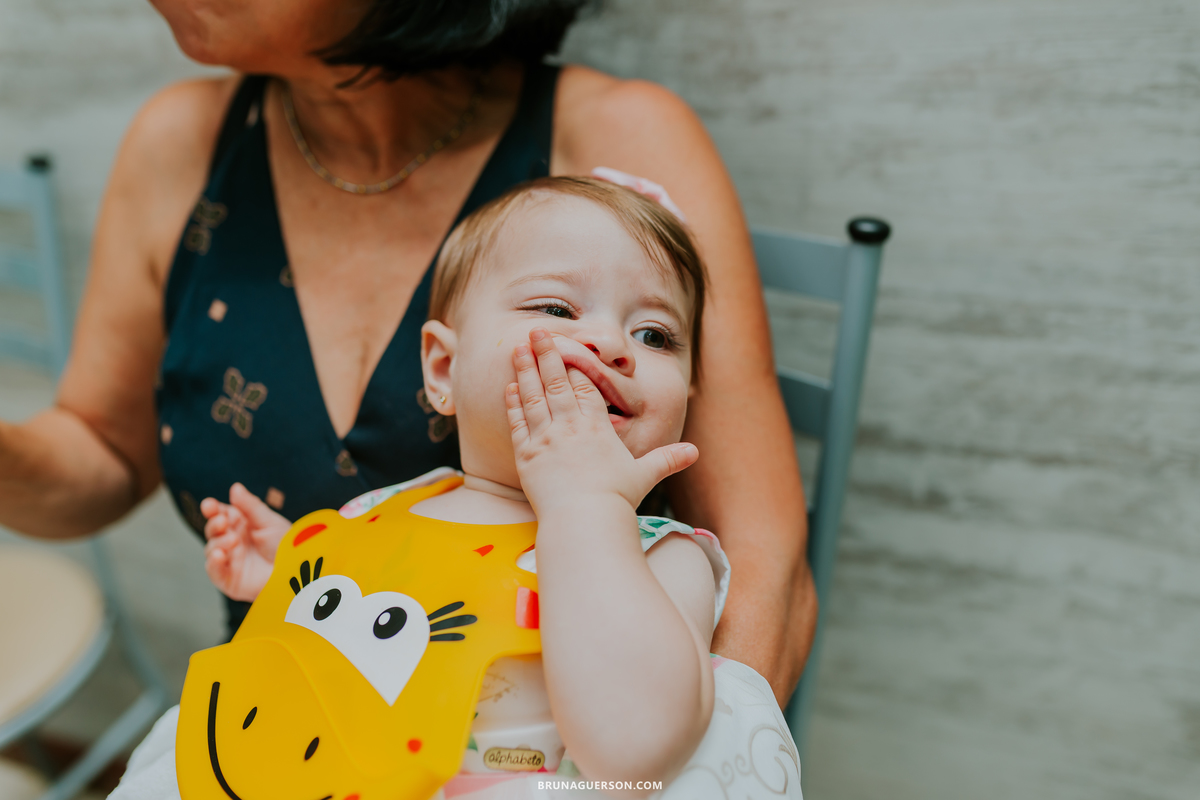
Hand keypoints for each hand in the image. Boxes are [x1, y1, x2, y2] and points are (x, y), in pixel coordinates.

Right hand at [200, 483, 289, 601]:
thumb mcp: (270, 522)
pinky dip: (213, 563)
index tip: (209, 505)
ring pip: (212, 549)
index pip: (220, 514)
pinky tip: (219, 555)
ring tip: (233, 540)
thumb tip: (235, 487)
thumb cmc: (286, 546)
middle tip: (223, 521)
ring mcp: (229, 561)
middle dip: (214, 524)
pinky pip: (214, 571)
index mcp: (240, 525)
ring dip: (218, 542)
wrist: (297, 571)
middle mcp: (231, 542)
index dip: (212, 509)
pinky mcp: (229, 580)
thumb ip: (251, 506)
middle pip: (213, 530)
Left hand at [505, 328, 697, 515]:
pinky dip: (513, 403)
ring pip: (533, 396)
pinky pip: (518, 422)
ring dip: (525, 369)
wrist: (584, 521)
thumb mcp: (644, 476)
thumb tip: (694, 452)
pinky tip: (509, 386)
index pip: (584, 386)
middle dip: (547, 353)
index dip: (575, 364)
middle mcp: (569, 427)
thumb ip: (666, 460)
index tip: (568, 345)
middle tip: (537, 331)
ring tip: (518, 347)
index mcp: (597, 427)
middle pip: (556, 381)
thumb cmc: (615, 500)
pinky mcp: (527, 456)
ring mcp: (545, 439)